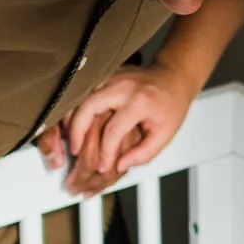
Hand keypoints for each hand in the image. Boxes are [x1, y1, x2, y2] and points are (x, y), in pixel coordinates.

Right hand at [42, 59, 198, 195]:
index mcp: (140, 101)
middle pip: (89, 107)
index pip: (114, 131)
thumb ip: (144, 153)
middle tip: (74, 150)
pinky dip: (75, 107)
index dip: (105, 153)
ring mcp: (112, 77)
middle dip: (77, 131)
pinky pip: (83, 92)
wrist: (173, 77)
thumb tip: (120, 165)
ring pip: (81, 96)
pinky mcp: (106, 75)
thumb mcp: (165, 134)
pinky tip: (73, 122)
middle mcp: (123, 86)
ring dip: (71, 118)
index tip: (102, 167)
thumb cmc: (171, 105)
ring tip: (69, 138)